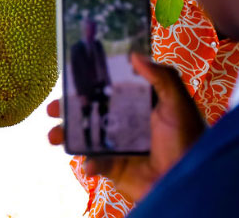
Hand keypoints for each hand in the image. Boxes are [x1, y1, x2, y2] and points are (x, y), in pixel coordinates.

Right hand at [47, 54, 205, 202]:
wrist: (187, 184)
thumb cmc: (187, 141)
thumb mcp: (179, 105)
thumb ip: (162, 77)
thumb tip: (134, 54)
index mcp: (136, 105)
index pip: (106, 88)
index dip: (86, 83)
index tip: (68, 77)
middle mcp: (122, 123)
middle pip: (87, 111)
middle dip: (65, 110)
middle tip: (51, 109)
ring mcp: (115, 145)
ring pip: (82, 136)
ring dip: (65, 135)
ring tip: (53, 136)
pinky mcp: (113, 168)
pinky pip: (92, 163)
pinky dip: (87, 164)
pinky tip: (89, 165)